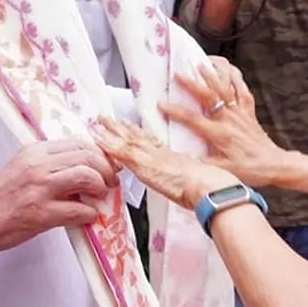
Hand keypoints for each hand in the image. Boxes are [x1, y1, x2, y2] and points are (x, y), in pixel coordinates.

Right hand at [0, 140, 118, 251]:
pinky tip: (87, 216)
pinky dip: (89, 213)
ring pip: (86, 177)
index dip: (101, 154)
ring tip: (100, 196)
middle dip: (107, 169)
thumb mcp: (26, 166)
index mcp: (37, 151)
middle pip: (88, 157)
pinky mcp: (40, 213)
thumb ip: (52, 163)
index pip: (80, 144)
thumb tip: (85, 167)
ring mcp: (40, 189)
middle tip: (111, 181)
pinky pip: (78, 209)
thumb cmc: (1, 194)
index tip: (109, 164)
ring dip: (100, 188)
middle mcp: (39, 165)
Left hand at [93, 117, 240, 209]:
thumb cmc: (211, 187)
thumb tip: (194, 178)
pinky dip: (109, 145)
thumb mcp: (201, 178)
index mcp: (174, 157)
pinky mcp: (145, 166)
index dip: (138, 133)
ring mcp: (152, 158)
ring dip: (110, 132)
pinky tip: (98, 139)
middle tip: (106, 118)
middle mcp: (161, 154)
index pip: (151, 143)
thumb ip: (193, 176)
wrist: (211, 188)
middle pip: (137, 138)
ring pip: (126, 142)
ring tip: (97, 123)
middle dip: (120, 128)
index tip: (129, 125)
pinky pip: (122, 153)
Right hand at [158, 58, 285, 190]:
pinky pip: (242, 90)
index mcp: (219, 133)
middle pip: (209, 96)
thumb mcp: (224, 172)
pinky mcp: (249, 111)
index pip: (193, 119)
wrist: (275, 164)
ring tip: (203, 62)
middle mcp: (229, 119)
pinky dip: (236, 78)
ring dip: (213, 74)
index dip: (176, 111)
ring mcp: (240, 113)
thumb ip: (203, 164)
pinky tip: (230, 70)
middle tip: (179, 72)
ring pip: (226, 87)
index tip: (161, 104)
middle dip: (193, 83)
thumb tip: (183, 158)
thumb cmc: (251, 169)